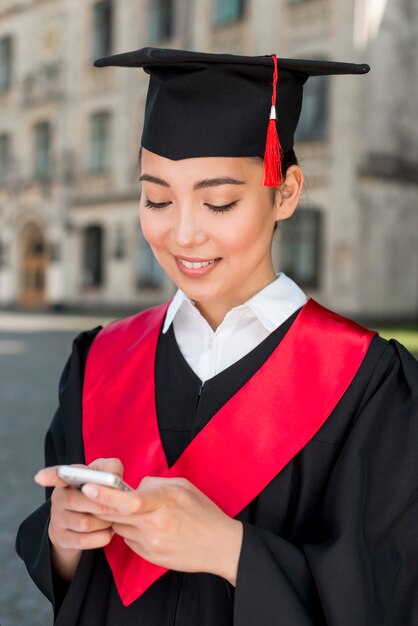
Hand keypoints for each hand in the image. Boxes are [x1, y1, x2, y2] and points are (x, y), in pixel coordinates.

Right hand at [34, 458, 123, 579]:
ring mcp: (57, 520)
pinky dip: (101, 537)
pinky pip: (83, 541)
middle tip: (122, 508)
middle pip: (78, 501)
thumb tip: (114, 478)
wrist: (84, 521)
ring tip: (115, 519)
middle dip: (104, 505)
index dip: (50, 475)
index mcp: (68, 479)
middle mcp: (59, 498)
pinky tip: (109, 531)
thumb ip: (111, 470)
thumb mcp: (104, 476)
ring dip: (105, 522)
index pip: (57, 475)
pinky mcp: (62, 539)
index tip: (40, 478)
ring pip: (84, 523)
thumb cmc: (98, 492)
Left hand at [82, 476, 243, 585]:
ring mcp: (150, 543)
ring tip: (138, 511)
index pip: (128, 499)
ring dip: (120, 518)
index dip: (105, 494)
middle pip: (115, 514)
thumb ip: (153, 484)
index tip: (87, 487)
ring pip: (120, 527)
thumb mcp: (181, 486)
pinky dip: (131, 530)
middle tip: (94, 495)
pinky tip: (147, 526)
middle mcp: (154, 524)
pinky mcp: (150, 556)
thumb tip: (133, 487)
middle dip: (103, 504)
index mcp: (164, 501)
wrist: (219, 545)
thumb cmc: (203, 511)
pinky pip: (129, 540)